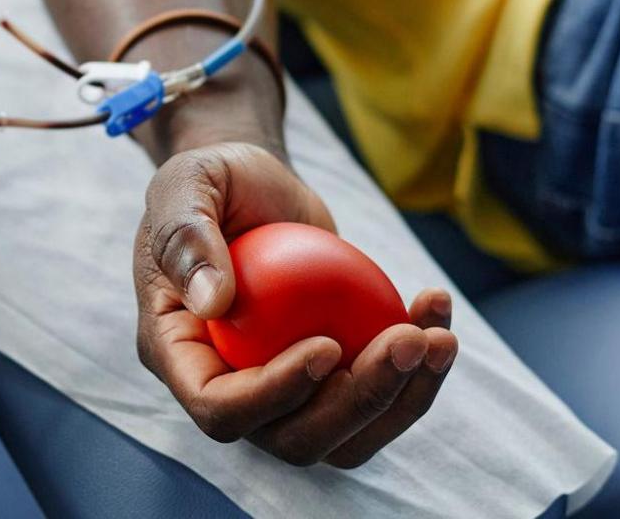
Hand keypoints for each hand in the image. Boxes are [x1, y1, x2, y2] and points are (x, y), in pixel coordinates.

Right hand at [134, 141, 458, 466]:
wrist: (253, 186)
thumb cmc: (212, 181)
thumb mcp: (186, 186)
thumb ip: (187, 236)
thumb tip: (213, 300)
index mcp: (180, 357)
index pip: (221, 408)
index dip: (276, 394)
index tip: (329, 345)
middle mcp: (231, 388)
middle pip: (294, 438)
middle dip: (359, 403)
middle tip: (409, 342)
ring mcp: (285, 389)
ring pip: (345, 435)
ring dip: (402, 398)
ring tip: (439, 337)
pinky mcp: (332, 375)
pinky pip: (377, 395)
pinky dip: (418, 369)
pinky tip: (436, 309)